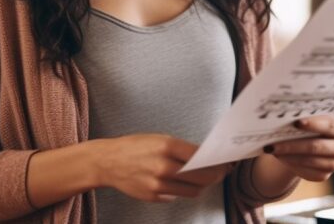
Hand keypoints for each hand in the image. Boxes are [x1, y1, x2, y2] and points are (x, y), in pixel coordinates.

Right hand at [96, 134, 232, 201]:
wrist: (108, 162)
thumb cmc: (135, 147)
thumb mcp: (159, 139)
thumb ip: (182, 149)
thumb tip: (207, 158)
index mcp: (166, 145)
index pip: (202, 157)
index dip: (217, 162)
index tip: (225, 163)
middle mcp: (163, 165)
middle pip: (202, 177)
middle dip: (215, 176)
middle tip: (220, 173)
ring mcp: (158, 184)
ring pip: (193, 190)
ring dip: (201, 185)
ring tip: (202, 179)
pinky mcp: (153, 196)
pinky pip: (177, 196)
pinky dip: (183, 190)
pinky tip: (180, 183)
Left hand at [263, 116, 333, 181]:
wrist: (309, 143)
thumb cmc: (310, 126)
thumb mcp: (310, 118)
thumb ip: (303, 116)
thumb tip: (283, 115)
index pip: (330, 126)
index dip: (313, 124)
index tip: (296, 123)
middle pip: (316, 146)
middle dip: (293, 144)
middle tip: (273, 143)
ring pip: (309, 160)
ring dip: (288, 155)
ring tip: (271, 149)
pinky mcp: (323, 175)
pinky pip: (305, 170)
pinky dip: (290, 163)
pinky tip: (279, 156)